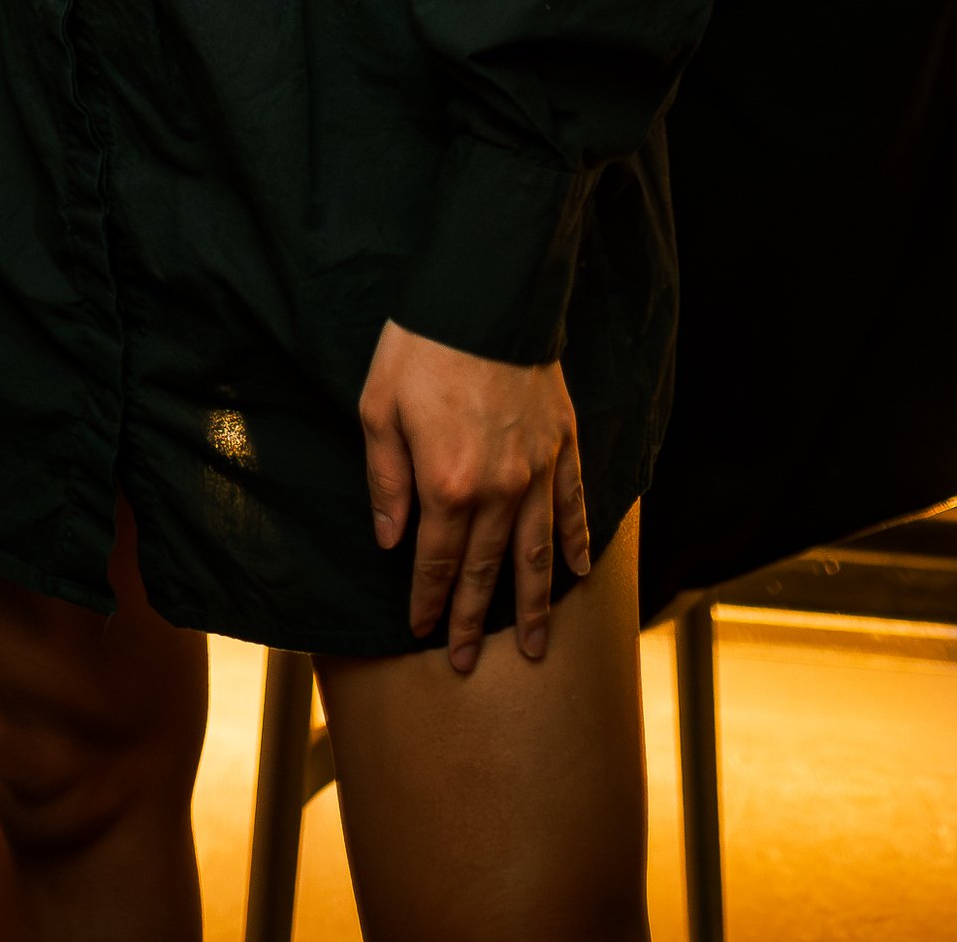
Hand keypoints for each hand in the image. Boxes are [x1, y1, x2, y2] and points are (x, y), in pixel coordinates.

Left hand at [358, 317, 588, 672]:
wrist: (483, 295)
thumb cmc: (419, 347)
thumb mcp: (378, 409)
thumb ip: (386, 481)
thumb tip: (390, 540)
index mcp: (447, 484)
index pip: (436, 560)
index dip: (427, 599)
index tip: (421, 630)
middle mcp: (498, 489)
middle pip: (485, 569)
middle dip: (472, 619)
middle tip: (466, 662)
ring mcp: (537, 470)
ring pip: (536, 555)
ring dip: (533, 605)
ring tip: (534, 647)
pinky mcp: (561, 445)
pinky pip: (573, 507)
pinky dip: (576, 544)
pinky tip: (577, 573)